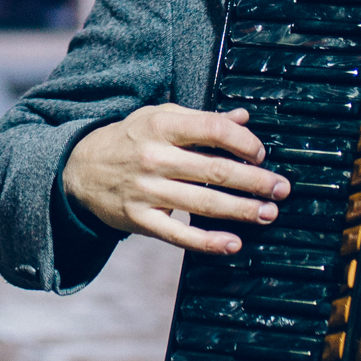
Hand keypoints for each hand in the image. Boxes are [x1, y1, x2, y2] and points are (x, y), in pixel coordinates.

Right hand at [62, 104, 288, 254]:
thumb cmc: (128, 138)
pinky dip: (208, 241)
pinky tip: (233, 243)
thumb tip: (244, 118)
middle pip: (213, 170)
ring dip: (241, 210)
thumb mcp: (159, 117)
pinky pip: (178, 235)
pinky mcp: (140, 220)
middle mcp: (154, 158)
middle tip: (281, 188)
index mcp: (161, 126)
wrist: (79, 169)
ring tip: (268, 213)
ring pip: (202, 204)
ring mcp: (146, 191)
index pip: (212, 129)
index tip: (260, 152)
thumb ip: (202, 119)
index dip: (242, 141)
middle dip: (254, 180)